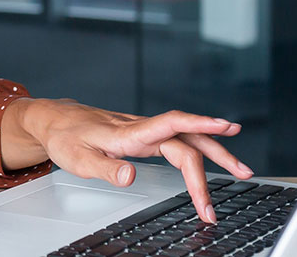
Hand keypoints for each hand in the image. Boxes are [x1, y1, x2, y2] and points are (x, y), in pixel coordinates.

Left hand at [1, 99, 252, 223]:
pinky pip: (179, 141)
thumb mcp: (77, 160)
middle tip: (243, 178)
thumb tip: (131, 177)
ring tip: (242, 170)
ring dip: (216, 153)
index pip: (170, 125)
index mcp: (128, 134)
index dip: (199, 124)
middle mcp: (141, 129)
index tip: (226, 127)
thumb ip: (106, 170)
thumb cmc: (65, 139)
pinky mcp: (144, 135)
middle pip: (187, 140)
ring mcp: (145, 131)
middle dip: (217, 159)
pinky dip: (200, 150)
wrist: (53, 120)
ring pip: (188, 139)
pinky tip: (215, 157)